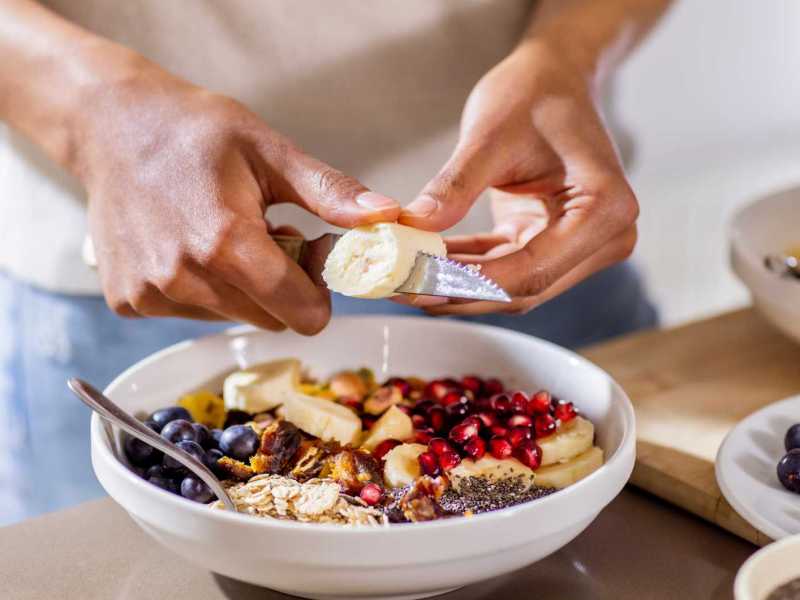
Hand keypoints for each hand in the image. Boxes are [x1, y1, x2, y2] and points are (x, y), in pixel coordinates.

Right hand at [80, 60, 399, 332]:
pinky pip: (192, 314)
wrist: (111, 125)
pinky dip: (203, 289)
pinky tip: (190, 246)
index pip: (301, 313)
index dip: (319, 292)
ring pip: (232, 318)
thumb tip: (387, 217)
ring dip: (242, 289)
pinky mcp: (129, 301)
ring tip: (227, 236)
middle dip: (283, 288)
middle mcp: (184, 278)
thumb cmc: (194, 131)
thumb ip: (330, 193)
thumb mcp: (270, 151)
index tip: (311, 255)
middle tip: (271, 237)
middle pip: (270, 319)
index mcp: (226, 243)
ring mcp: (151, 294)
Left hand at [399, 42, 637, 315]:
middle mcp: (605, 238)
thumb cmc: (533, 94)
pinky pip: (505, 268)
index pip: (531, 269)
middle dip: (457, 291)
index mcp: (604, 209)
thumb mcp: (489, 135)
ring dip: (457, 285)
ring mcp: (583, 247)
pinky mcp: (555, 245)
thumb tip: (412, 228)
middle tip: (400, 288)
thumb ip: (453, 187)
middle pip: (523, 287)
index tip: (418, 282)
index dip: (470, 282)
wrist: (554, 78)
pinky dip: (465, 268)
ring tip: (403, 280)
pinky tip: (423, 265)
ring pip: (511, 287)